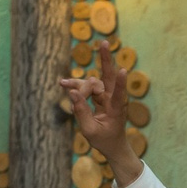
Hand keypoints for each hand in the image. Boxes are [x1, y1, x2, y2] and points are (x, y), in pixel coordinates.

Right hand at [59, 41, 131, 161]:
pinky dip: (76, 87)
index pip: (119, 94)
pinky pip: (87, 88)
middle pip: (109, 76)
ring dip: (78, 84)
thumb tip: (73, 92)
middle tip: (104, 42)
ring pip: (91, 83)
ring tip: (62, 83)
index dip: (120, 83)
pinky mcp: (100, 97)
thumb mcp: (89, 131)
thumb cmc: (104, 140)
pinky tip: (64, 84)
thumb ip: (81, 112)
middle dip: (105, 59)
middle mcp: (113, 99)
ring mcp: (107, 96)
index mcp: (116, 110)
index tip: (124, 70)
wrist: (113, 145)